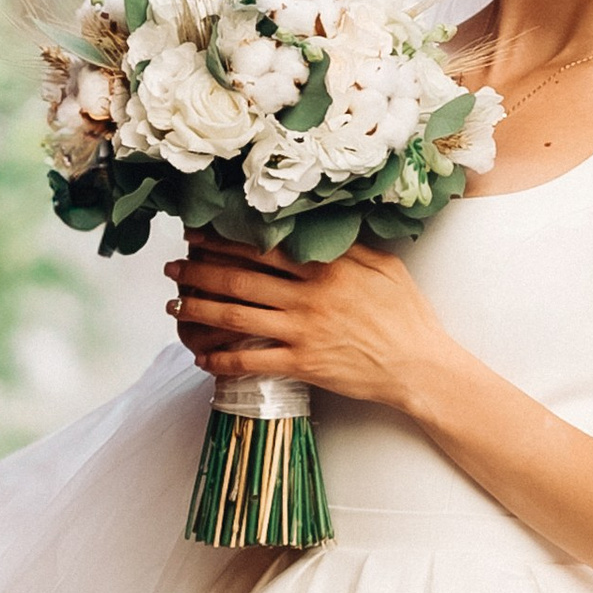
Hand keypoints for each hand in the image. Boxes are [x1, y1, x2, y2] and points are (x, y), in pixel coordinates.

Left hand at [166, 233, 453, 411]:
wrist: (419, 365)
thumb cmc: (406, 315)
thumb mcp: (383, 266)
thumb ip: (347, 246)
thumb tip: (317, 227)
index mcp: (326, 268)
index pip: (262, 248)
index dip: (223, 241)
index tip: (197, 236)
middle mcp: (309, 297)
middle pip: (239, 280)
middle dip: (198, 272)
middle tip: (172, 267)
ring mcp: (303, 332)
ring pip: (237, 317)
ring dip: (199, 309)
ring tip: (174, 304)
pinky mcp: (303, 365)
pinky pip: (252, 361)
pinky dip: (222, 359)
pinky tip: (201, 357)